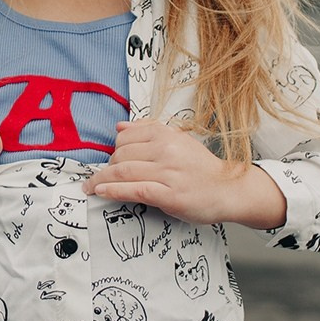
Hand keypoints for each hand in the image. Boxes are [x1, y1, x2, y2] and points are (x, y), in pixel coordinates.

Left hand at [82, 120, 286, 228]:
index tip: (108, 161)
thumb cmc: (201, 168)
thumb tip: (120, 126)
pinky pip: (134, 190)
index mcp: (166, 134)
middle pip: (121, 155)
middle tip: (99, 178)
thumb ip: (148, 131)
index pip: (125, 138)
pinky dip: (113, 191)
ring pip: (124, 172)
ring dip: (101, 180)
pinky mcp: (169, 195)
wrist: (229, 189)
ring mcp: (168, 172)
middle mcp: (166, 150)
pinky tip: (101, 192)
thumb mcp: (178, 141)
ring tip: (91, 187)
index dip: (113, 150)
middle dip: (107, 168)